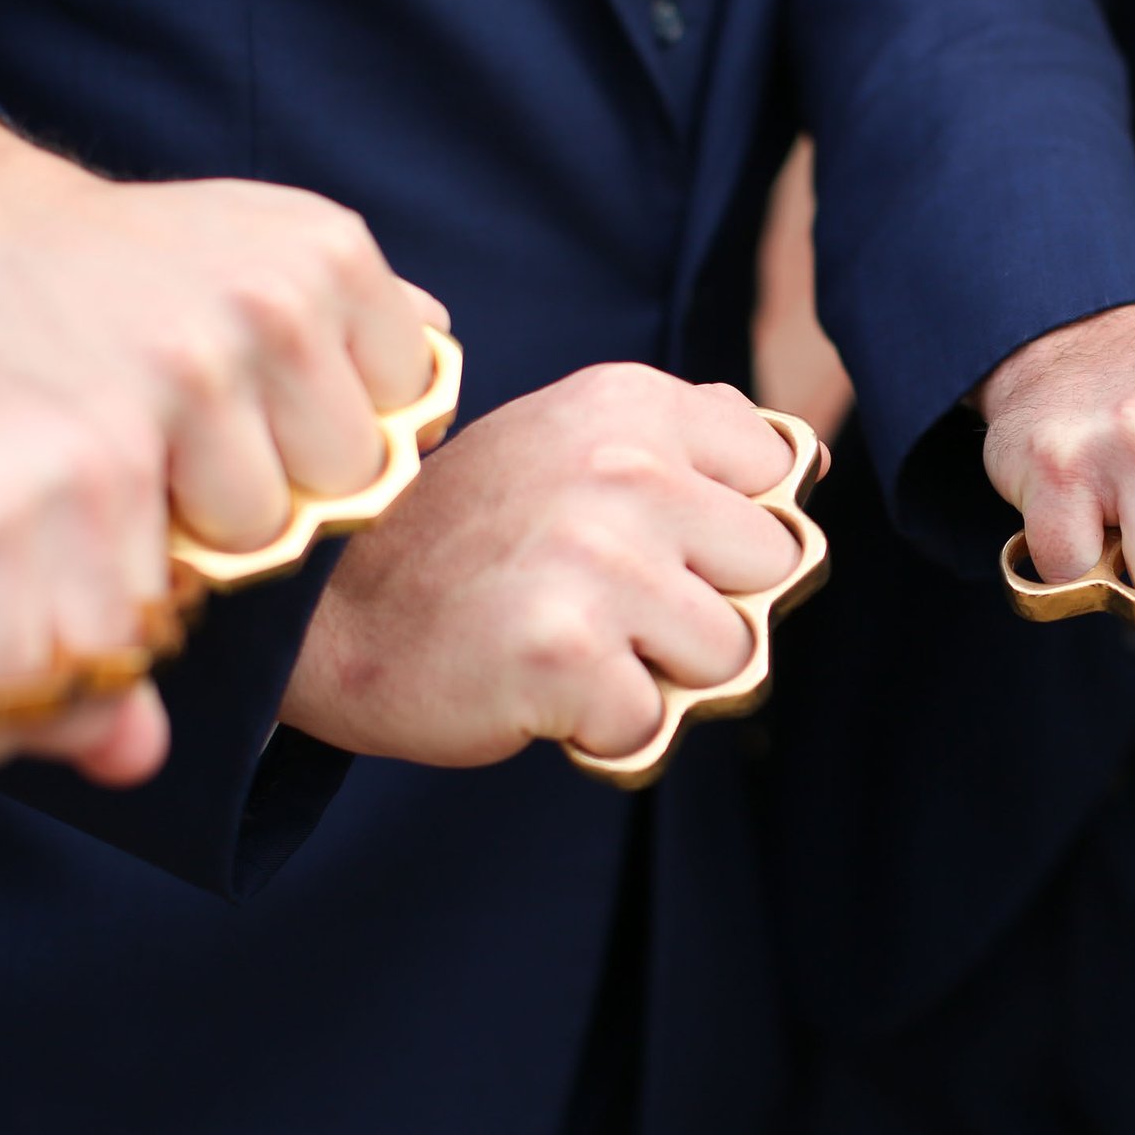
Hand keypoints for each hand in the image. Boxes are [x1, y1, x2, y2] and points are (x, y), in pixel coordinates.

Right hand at [0, 111, 449, 549]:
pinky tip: (129, 489)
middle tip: (217, 454)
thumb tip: (442, 352)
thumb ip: (361, 304)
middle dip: (294, 484)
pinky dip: (164, 540)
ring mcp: (200, 368)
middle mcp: (278, 303)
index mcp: (332, 253)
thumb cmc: (131, 257)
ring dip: (221, 521)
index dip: (351, 436)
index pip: (414, 409)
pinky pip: (193, 545)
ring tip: (167, 468)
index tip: (288, 425)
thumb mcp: (263, 237)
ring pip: (272, 525)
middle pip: (352, 479)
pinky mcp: (123, 430)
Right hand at [278, 364, 803, 765]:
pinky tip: (538, 690)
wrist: (325, 614)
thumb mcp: (573, 437)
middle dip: (709, 608)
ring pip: (731, 657)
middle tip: (605, 605)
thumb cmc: (469, 540)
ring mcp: (598, 557)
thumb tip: (809, 462)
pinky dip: (604, 731)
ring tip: (575, 646)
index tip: (652, 543)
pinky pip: (654, 725)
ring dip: (661, 676)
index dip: (729, 533)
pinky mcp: (567, 652)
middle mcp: (625, 466)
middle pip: (774, 574)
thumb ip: (689, 439)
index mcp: (634, 402)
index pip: (783, 480)